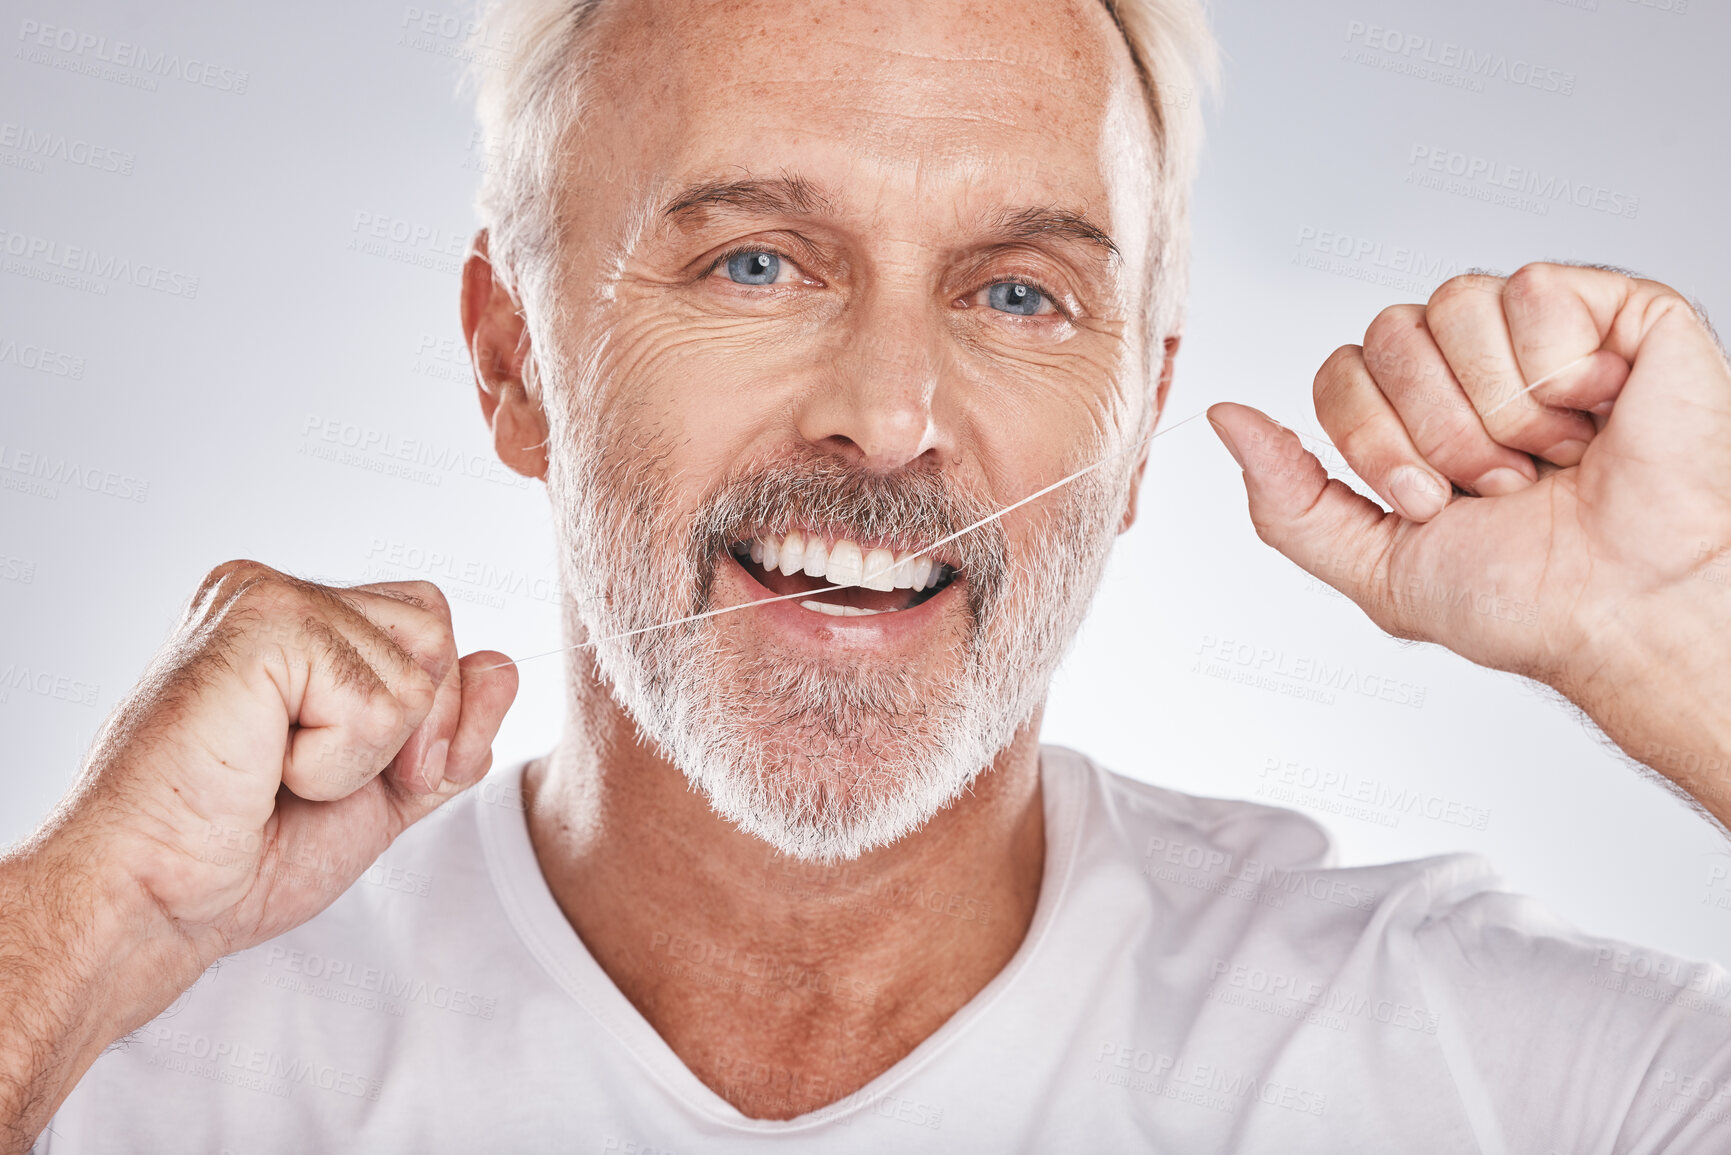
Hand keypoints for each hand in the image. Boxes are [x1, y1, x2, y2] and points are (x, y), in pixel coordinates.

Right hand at [38, 560, 517, 981]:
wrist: (153, 903)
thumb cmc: (242, 854)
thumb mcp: (383, 791)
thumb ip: (450, 732)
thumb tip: (503, 663)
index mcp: (298, 622)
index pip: (430, 632)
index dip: (424, 721)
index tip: (339, 778)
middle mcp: (276, 594)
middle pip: (437, 632)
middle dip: (411, 732)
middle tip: (312, 780)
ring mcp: (264, 600)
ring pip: (421, 666)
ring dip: (367, 752)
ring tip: (279, 772)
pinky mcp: (260, 624)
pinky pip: (382, 699)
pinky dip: (339, 761)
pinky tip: (265, 769)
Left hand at [1207, 262, 1730, 823]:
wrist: (1627, 611)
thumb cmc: (1526, 599)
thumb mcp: (1373, 565)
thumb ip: (1285, 499)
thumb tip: (1224, 416)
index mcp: (1412, 413)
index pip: (1337, 372)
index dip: (1374, 443)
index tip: (1431, 504)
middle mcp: (1468, 364)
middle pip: (1383, 336)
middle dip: (1433, 433)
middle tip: (1498, 485)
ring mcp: (1538, 332)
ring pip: (1452, 304)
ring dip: (1496, 411)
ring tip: (1549, 458)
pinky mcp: (1613, 310)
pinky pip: (1532, 289)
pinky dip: (1559, 373)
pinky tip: (1594, 415)